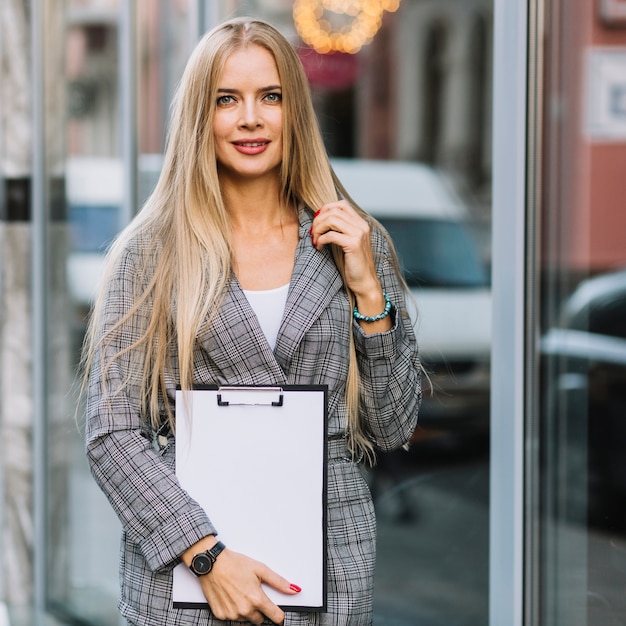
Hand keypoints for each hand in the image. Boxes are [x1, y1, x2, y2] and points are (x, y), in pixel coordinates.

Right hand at [195, 547, 299, 624]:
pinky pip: (233, 619)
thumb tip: (293, 589)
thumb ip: (278, 582)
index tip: (278, 613)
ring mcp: (232, 614)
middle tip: (253, 595)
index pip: (275, 617)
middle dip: (260, 610)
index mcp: (256, 599)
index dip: (279, 615)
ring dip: (247, 611)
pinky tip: (232, 598)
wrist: (212, 564)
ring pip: (246, 620)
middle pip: (260, 620)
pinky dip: (234, 611)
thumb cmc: (234, 564)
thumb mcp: (260, 569)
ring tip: (241, 594)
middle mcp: (244, 610)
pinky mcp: (221, 615)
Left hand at [311, 201, 390, 331]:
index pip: (341, 205)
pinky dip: (321, 239)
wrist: (365, 282)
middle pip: (334, 210)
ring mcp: (359, 234)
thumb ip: (340, 230)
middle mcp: (361, 226)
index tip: (317, 222)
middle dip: (318, 220)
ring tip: (315, 240)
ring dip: (318, 229)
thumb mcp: (347, 243)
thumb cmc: (353, 265)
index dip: (325, 209)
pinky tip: (319, 247)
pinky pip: (331, 235)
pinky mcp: (353, 244)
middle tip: (312, 232)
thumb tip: (320, 220)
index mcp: (361, 223)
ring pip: (331, 220)